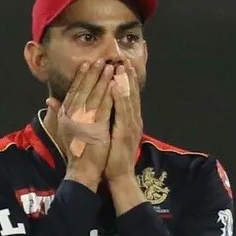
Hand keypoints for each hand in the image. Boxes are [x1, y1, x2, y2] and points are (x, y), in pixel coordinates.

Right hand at [46, 61, 115, 190]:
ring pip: (96, 95)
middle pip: (84, 89)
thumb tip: (49, 99)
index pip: (74, 90)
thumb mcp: (63, 129)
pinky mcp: (96, 126)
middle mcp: (73, 114)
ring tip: (111, 67)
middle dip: (93, 73)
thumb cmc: (76, 151)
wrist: (82, 169)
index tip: (86, 64)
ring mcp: (85, 120)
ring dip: (104, 79)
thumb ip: (59, 112)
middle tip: (101, 59)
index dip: (81, 76)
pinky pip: (105, 106)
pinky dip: (111, 94)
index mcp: (66, 114)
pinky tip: (117, 85)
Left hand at [105, 63, 142, 181]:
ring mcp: (130, 125)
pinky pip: (122, 111)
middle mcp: (132, 120)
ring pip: (128, 98)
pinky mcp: (125, 132)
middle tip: (124, 58)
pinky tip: (115, 85)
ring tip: (121, 65)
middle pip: (131, 94)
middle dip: (127, 76)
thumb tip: (102, 109)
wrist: (119, 176)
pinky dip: (119, 96)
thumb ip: (107, 122)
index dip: (125, 80)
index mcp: (128, 121)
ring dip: (125, 81)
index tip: (121, 64)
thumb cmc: (111, 157)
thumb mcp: (109, 136)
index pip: (128, 97)